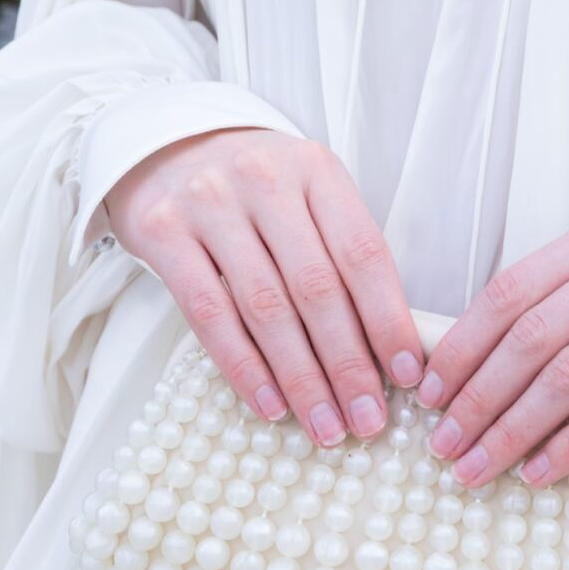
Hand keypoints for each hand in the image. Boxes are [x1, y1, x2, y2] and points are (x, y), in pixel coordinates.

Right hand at [105, 127, 423, 444]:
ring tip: (326, 424)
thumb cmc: (253, 186)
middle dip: (348, 364)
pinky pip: (209, 315)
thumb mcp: (308, 195)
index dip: (388, 319)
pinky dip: (245, 367)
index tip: (406, 373)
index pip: (363, 254)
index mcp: (316, 170)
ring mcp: (209, 204)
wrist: (165, 144)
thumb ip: (342, 255)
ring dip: (301, 378)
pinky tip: (271, 403)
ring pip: (266, 308)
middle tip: (368, 418)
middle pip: (317, 288)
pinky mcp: (162, 233)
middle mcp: (264, 181)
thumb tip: (386, 347)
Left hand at [415, 204, 568, 490]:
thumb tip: (488, 354)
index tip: (428, 391)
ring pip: (567, 376)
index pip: (510, 291)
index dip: (462, 345)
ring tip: (476, 467)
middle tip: (442, 444)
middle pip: (530, 338)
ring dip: (511, 429)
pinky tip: (540, 473)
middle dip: (475, 398)